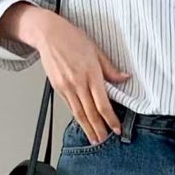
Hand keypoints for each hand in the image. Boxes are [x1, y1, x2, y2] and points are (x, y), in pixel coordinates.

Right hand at [1, 3, 131, 143]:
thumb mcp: (96, 50)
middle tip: (105, 141)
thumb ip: (110, 69)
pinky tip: (83, 125)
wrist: (48, 33)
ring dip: (88, 129)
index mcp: (91, 73)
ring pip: (79, 113)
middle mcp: (78, 83)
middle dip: (99, 129)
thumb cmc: (72, 38)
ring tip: (94, 139)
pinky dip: (78, 118)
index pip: (102, 104)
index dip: (110, 119)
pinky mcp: (58, 88)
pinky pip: (70, 107)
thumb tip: (125, 78)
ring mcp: (67, 87)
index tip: (116, 129)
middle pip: (91, 113)